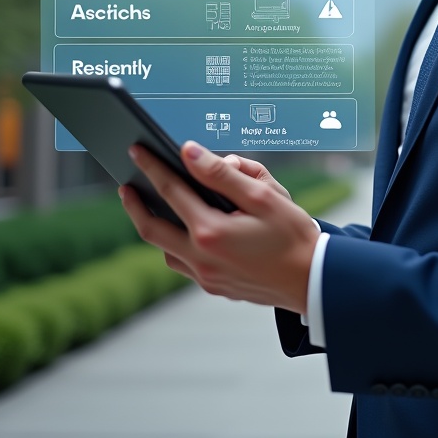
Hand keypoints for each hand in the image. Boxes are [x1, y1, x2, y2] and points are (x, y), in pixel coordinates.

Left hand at [118, 141, 317, 313]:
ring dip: (154, 227)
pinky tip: (182, 231)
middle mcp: (202, 258)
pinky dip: (174, 245)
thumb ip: (224, 173)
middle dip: (135, 204)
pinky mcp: (213, 287)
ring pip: (165, 251)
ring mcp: (205, 277)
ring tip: (150, 206)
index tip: (136, 150)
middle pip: (152, 228)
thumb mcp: (264, 195)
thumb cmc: (293, 234)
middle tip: (125, 185)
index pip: (172, 191)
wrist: (312, 279)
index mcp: (211, 232)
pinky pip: (182, 264)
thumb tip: (190, 153)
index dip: (152, 167)